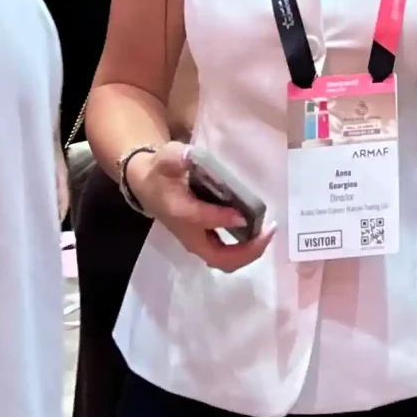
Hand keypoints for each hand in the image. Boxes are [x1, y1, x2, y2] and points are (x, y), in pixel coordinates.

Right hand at [126, 142, 272, 271]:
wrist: (147, 186)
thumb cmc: (161, 171)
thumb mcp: (167, 158)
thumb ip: (179, 157)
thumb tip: (190, 156)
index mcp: (180, 213)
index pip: (202, 220)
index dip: (223, 219)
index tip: (244, 214)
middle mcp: (189, 235)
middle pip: (219, 258)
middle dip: (247, 251)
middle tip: (269, 231)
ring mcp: (197, 242)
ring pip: (224, 261)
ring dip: (248, 252)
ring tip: (268, 233)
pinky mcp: (203, 241)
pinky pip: (226, 255)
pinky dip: (244, 250)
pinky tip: (259, 233)